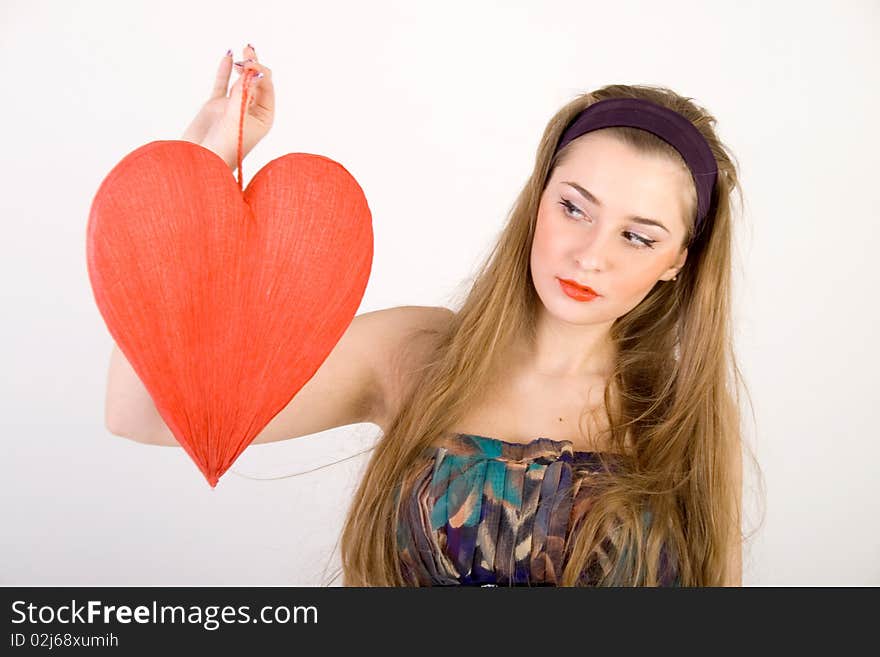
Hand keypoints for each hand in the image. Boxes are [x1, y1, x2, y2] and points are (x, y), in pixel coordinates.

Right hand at [180, 45, 274, 168]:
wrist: (199, 161)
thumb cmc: (223, 148)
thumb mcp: (236, 120)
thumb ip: (243, 95)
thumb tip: (253, 72)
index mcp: (264, 117)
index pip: (266, 88)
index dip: (259, 72)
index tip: (249, 65)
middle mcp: (250, 111)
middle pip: (256, 82)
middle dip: (253, 65)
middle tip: (248, 50)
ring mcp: (232, 107)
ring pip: (240, 81)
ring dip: (242, 66)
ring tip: (243, 51)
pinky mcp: (215, 106)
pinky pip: (222, 84)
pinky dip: (224, 70)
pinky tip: (227, 55)